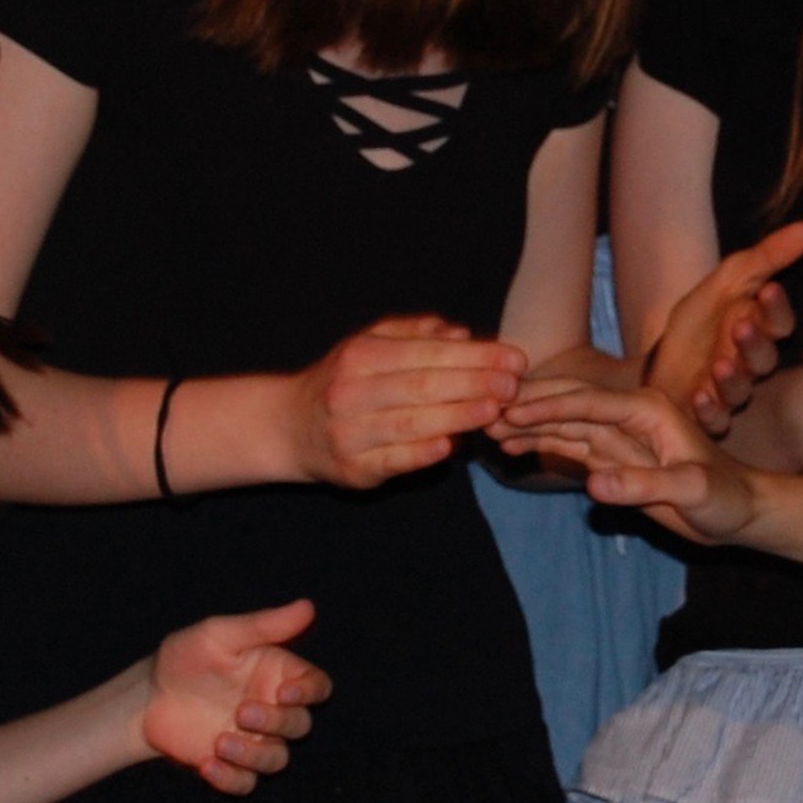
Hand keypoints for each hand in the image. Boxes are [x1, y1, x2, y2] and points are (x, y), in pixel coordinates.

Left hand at [138, 598, 329, 793]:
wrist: (147, 696)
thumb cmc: (186, 657)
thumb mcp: (220, 635)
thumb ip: (263, 625)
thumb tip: (308, 607)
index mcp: (278, 675)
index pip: (317, 687)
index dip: (310, 692)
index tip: (285, 691)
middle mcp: (272, 710)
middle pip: (301, 725)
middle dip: (277, 722)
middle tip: (242, 711)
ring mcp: (252, 740)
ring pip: (277, 760)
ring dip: (254, 755)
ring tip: (220, 743)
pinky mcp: (230, 766)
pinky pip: (246, 783)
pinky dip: (231, 778)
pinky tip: (207, 764)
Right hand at [289, 316, 527, 483]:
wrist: (289, 427)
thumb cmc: (345, 381)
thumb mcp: (370, 345)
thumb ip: (414, 334)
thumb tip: (460, 333)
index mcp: (361, 356)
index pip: (426, 353)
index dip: (473, 355)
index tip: (513, 358)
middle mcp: (352, 391)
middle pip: (422, 386)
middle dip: (474, 383)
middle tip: (513, 384)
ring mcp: (350, 432)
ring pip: (410, 423)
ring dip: (456, 416)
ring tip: (494, 410)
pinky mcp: (353, 469)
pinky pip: (393, 461)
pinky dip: (421, 453)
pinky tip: (450, 446)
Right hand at [491, 378, 758, 542]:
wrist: (738, 512)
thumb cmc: (725, 498)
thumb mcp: (692, 492)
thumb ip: (645, 485)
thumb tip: (595, 484)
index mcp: (648, 410)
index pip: (588, 402)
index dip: (548, 405)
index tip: (510, 409)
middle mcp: (628, 414)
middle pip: (569, 401)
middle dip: (527, 404)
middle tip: (484, 409)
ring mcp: (617, 434)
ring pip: (562, 421)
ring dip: (526, 423)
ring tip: (486, 427)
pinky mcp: (611, 455)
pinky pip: (568, 443)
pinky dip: (539, 442)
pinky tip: (510, 445)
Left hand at [643, 222, 802, 435]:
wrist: (658, 359)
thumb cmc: (698, 321)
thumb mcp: (727, 280)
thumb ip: (767, 256)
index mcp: (759, 328)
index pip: (779, 322)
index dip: (776, 308)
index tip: (769, 290)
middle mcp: (750, 362)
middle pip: (764, 357)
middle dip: (754, 343)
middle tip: (741, 326)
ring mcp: (730, 391)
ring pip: (742, 390)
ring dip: (732, 377)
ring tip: (720, 363)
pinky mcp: (707, 415)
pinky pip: (716, 420)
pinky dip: (710, 410)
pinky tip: (699, 396)